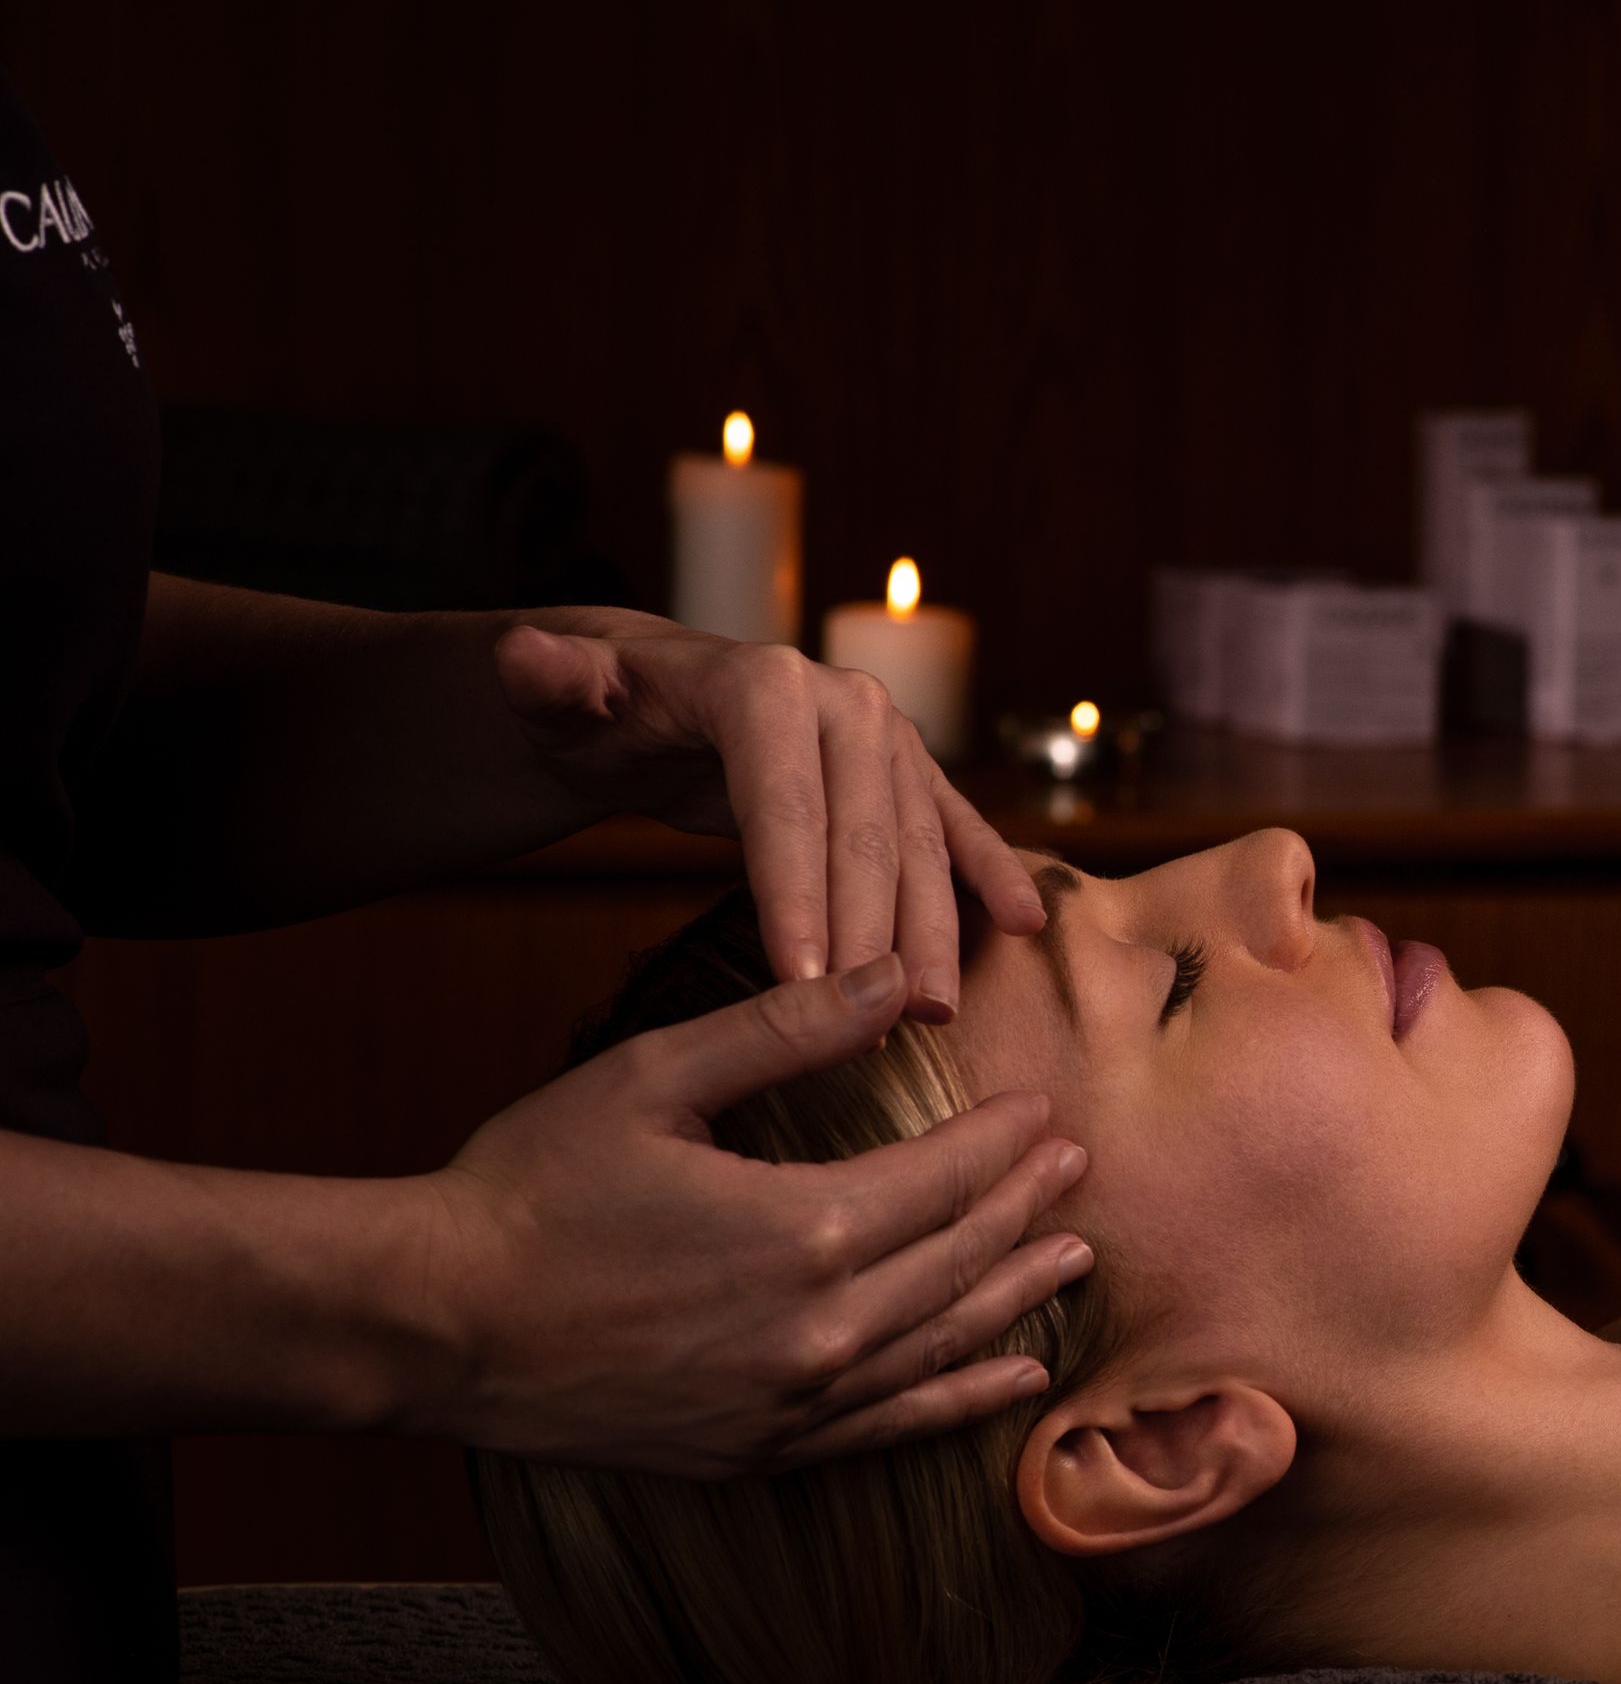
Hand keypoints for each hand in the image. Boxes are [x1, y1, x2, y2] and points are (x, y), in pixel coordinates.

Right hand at [400, 955, 1092, 1473]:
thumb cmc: (532, 1188)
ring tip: (1075, 1259)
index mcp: (808, 1230)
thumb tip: (895, 980)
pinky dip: (962, 1399)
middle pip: (960, 1258)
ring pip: (943, 1344)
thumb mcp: (655, 1078)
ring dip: (1017, 1298)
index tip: (1040, 1113)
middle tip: (1075, 1170)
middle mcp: (823, 1330)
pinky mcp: (762, 1451)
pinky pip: (892, 1427)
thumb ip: (786, 1030)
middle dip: (1026, 1210)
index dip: (1003, 1143)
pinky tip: (1013, 1378)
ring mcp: (796, 1403)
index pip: (946, 1178)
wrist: (434, 1324)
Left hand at [492, 611, 1047, 1018]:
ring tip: (934, 1013)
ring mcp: (885, 737)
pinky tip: (1027, 924)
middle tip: (872, 1025)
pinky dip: (993, 873)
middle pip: (864, 834)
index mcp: (765, 684)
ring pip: (917, 845)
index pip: (786, 805)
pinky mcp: (907, 772)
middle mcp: (843, 701)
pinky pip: (956, 828)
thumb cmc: (600, 710)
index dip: (795, 896)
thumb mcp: (556, 696)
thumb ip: (548, 681)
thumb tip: (531, 659)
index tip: (798, 983)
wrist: (653, 695)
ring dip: (934, 930)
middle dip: (872, 933)